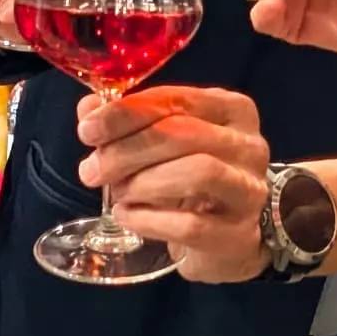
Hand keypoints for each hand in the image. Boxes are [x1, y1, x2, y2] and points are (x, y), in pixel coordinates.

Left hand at [80, 85, 278, 283]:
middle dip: (128, 150)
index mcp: (231, 109)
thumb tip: (88, 109)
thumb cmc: (191, 179)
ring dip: (143, 182)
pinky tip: (126, 216)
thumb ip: (128, 122)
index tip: (87, 130)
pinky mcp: (238, 234)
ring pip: (197, 173)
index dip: (126, 113)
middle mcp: (249, 144)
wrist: (227, 235)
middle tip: (91, 170)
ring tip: (116, 193)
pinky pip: (191, 224)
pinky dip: (148, 220)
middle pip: (185, 134)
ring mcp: (248, 190)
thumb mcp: (164, 143)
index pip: (176, 100)